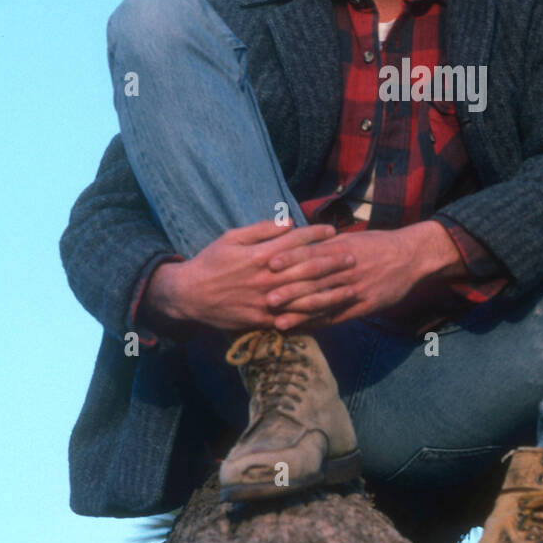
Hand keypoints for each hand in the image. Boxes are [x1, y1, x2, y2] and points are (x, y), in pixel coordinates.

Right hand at [146, 219, 360, 333]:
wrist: (190, 295)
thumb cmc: (211, 261)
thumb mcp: (232, 237)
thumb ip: (262, 229)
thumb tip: (289, 222)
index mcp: (260, 255)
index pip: (296, 241)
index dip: (317, 234)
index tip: (334, 231)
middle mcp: (268, 278)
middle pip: (307, 268)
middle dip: (332, 261)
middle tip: (353, 256)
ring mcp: (267, 301)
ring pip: (306, 296)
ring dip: (331, 290)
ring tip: (351, 284)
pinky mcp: (264, 319)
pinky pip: (294, 318)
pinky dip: (314, 315)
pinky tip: (331, 311)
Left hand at [263, 221, 459, 330]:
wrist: (412, 256)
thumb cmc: (378, 245)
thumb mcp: (352, 237)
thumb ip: (326, 243)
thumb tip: (297, 241)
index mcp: (343, 248)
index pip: (312, 252)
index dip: (290, 258)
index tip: (268, 263)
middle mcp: (347, 268)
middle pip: (314, 279)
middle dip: (289, 290)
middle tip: (265, 298)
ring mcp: (357, 288)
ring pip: (325, 301)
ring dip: (301, 313)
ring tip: (279, 322)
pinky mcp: (366, 305)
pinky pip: (339, 316)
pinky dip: (320, 324)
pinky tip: (304, 330)